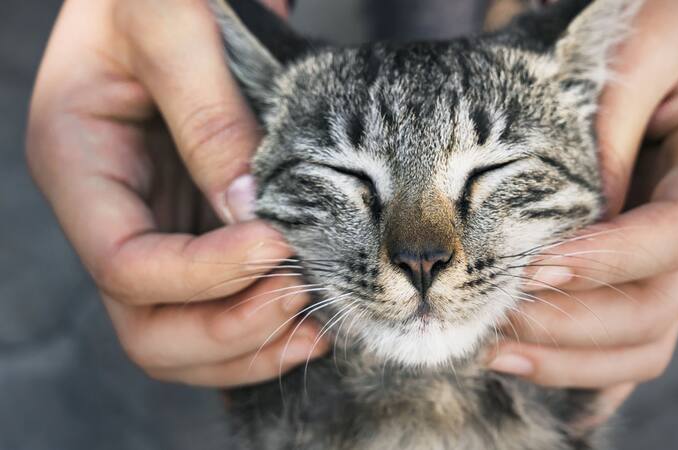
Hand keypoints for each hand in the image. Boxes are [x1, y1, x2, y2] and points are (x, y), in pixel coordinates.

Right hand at [26, 0, 327, 386]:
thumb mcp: (169, 24)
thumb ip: (206, 114)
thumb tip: (249, 211)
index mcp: (78, 164)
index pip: (125, 265)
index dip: (202, 276)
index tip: (278, 246)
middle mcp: (111, 212)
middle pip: (146, 325)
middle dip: (226, 329)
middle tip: (301, 297)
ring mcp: (157, 227)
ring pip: (182, 332)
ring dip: (249, 343)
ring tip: (317, 321)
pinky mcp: (198, 228)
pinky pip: (220, 305)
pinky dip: (264, 326)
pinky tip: (313, 315)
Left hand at [489, 0, 677, 421]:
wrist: (645, 28)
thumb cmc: (644, 18)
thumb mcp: (633, 48)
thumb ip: (608, 130)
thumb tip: (571, 228)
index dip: (610, 260)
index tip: (535, 266)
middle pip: (658, 303)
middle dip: (573, 321)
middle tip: (493, 317)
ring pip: (644, 337)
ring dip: (569, 356)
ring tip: (493, 350)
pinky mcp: (645, 266)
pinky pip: (630, 339)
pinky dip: (586, 368)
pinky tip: (534, 373)